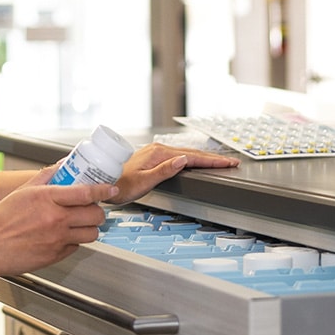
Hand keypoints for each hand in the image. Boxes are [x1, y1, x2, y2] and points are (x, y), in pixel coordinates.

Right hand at [0, 168, 115, 279]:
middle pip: (95, 215)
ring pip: (91, 234)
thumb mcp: (23, 191)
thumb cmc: (0, 220)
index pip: (86, 193)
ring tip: (79, 223)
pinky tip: (62, 236)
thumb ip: (46, 176)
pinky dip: (74, 241)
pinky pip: (76, 247)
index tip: (110, 189)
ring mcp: (57, 239)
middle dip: (97, 211)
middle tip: (91, 209)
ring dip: (89, 228)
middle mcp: (55, 219)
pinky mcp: (55, 256)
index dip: (103, 190)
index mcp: (47, 199)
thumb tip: (62, 165)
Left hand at [110, 142, 238, 204]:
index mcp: (159, 154)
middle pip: (191, 153)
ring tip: (218, 161)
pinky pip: (177, 156)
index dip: (212, 161)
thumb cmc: (120, 185)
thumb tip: (183, 160)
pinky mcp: (152, 157)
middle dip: (212, 158)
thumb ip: (164, 171)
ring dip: (203, 157)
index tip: (228, 163)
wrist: (103, 183)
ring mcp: (155, 152)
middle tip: (230, 162)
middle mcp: (157, 149)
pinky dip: (191, 158)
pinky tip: (194, 161)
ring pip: (185, 153)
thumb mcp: (144, 182)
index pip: (192, 157)